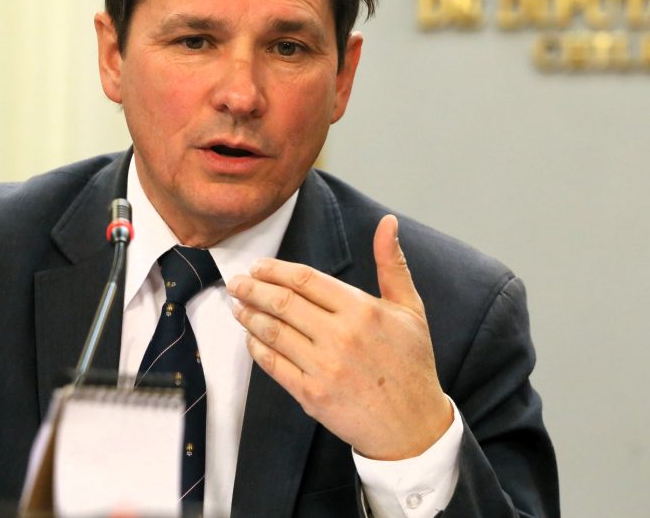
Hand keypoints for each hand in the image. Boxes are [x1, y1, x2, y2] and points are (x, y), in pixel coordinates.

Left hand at [227, 214, 452, 459]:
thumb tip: (387, 223)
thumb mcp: (410, 309)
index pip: (305, 279)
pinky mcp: (312, 395)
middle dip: (252, 289)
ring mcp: (324, 367)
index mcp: (362, 309)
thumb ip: (392, 264)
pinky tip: (251, 339)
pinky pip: (274, 366)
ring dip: (249, 316)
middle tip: (236, 282)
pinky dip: (257, 350)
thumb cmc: (412, 364)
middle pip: (283, 302)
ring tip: (237, 306)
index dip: (275, 270)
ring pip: (273, 332)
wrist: (413, 426)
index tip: (258, 266)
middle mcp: (340, 336)